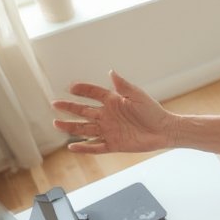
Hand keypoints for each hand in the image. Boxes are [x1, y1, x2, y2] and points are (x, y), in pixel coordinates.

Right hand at [52, 70, 177, 153]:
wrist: (164, 130)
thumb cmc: (152, 111)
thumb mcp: (137, 95)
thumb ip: (123, 85)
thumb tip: (111, 72)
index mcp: (113, 102)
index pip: (93, 94)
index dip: (82, 90)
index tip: (71, 87)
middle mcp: (108, 116)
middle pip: (84, 111)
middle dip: (69, 107)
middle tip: (55, 104)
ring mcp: (109, 130)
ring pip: (85, 129)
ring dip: (71, 126)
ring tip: (57, 123)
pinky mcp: (114, 144)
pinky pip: (96, 147)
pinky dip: (84, 147)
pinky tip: (72, 146)